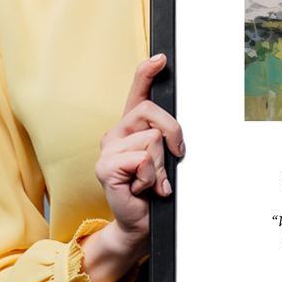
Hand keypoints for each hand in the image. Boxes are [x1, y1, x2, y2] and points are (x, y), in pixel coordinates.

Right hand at [80, 54, 184, 281]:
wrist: (140, 223)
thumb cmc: (154, 191)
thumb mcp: (165, 159)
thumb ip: (166, 139)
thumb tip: (176, 131)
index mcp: (131, 128)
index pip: (137, 92)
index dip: (147, 72)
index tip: (161, 58)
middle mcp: (116, 133)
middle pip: (152, 112)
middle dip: (173, 134)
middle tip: (174, 158)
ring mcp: (107, 149)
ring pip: (152, 139)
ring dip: (161, 165)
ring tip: (152, 181)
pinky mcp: (105, 167)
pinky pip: (142, 159)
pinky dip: (151, 177)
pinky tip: (142, 188)